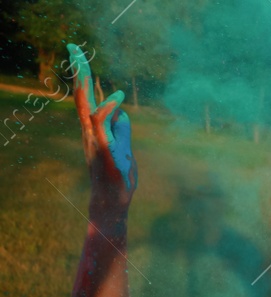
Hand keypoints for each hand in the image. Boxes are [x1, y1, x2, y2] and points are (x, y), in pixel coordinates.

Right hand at [70, 43, 136, 208]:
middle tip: (73, 47)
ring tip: (83, 59)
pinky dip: (109, 109)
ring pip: (86, 106)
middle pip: (81, 96)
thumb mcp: (124, 150)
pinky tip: (118, 97)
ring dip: (85, 83)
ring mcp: (94, 141)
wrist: (113, 203)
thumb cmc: (117, 178)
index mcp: (93, 130)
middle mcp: (89, 132)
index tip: (78, 55)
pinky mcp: (104, 150)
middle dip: (78, 71)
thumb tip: (121, 114)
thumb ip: (122, 132)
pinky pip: (103, 126)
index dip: (83, 77)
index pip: (86, 98)